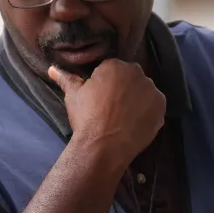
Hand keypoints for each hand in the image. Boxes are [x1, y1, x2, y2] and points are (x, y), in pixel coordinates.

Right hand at [49, 60, 164, 167]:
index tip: (100, 98)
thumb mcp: (73, 95)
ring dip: (137, 100)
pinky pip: (154, 107)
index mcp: (115, 65)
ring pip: (144, 92)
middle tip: (111, 108)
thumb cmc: (86, 117)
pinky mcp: (161, 108)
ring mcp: (152, 91)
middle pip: (130, 78)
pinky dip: (147, 114)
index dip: (105, 84)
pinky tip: (134, 124)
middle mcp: (137, 73)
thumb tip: (52, 68)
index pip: (111, 69)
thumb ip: (65, 78)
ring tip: (123, 118)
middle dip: (123, 89)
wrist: (104, 146)